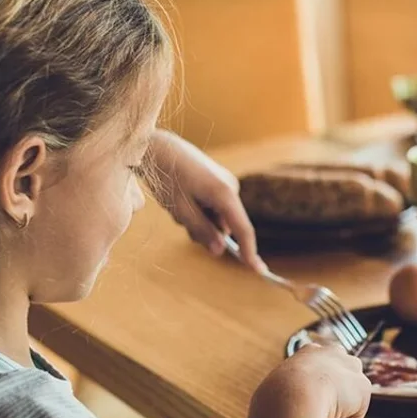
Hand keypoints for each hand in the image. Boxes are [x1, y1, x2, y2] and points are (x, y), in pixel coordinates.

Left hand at [148, 131, 263, 270]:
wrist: (157, 146)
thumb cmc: (167, 177)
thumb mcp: (181, 210)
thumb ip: (202, 231)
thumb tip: (220, 250)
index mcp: (224, 194)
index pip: (243, 230)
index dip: (249, 252)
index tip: (258, 271)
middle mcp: (231, 187)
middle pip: (227, 226)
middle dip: (207, 231)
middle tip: (181, 222)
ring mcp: (226, 183)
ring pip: (219, 217)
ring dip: (200, 220)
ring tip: (178, 204)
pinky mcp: (219, 181)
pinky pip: (215, 206)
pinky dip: (200, 210)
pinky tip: (183, 197)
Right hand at [248, 344, 371, 417]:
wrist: (293, 396)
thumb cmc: (274, 399)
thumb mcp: (269, 394)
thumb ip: (278, 400)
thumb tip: (274, 415)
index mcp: (309, 352)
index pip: (318, 366)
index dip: (312, 388)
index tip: (305, 403)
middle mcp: (333, 353)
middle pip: (339, 379)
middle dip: (333, 397)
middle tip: (317, 417)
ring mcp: (350, 368)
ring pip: (344, 401)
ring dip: (333, 415)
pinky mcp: (363, 388)